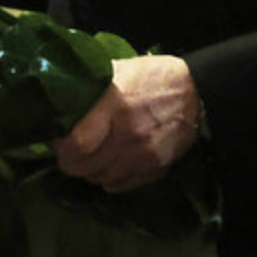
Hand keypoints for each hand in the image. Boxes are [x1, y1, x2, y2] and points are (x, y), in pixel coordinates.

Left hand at [54, 55, 201, 192]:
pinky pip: (122, 185)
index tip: (60, 142)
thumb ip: (93, 87)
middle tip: (71, 153)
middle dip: (72, 162)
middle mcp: (129, 136)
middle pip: (85, 167)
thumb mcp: (121, 70)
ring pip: (101, 179)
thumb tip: (63, 99)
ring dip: (91, 171)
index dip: (63, 149)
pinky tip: (111, 165)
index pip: (78, 145)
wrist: (196, 90)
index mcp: (116, 107)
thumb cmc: (154, 77)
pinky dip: (111, 179)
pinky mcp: (156, 167)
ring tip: (92, 157)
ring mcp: (144, 155)